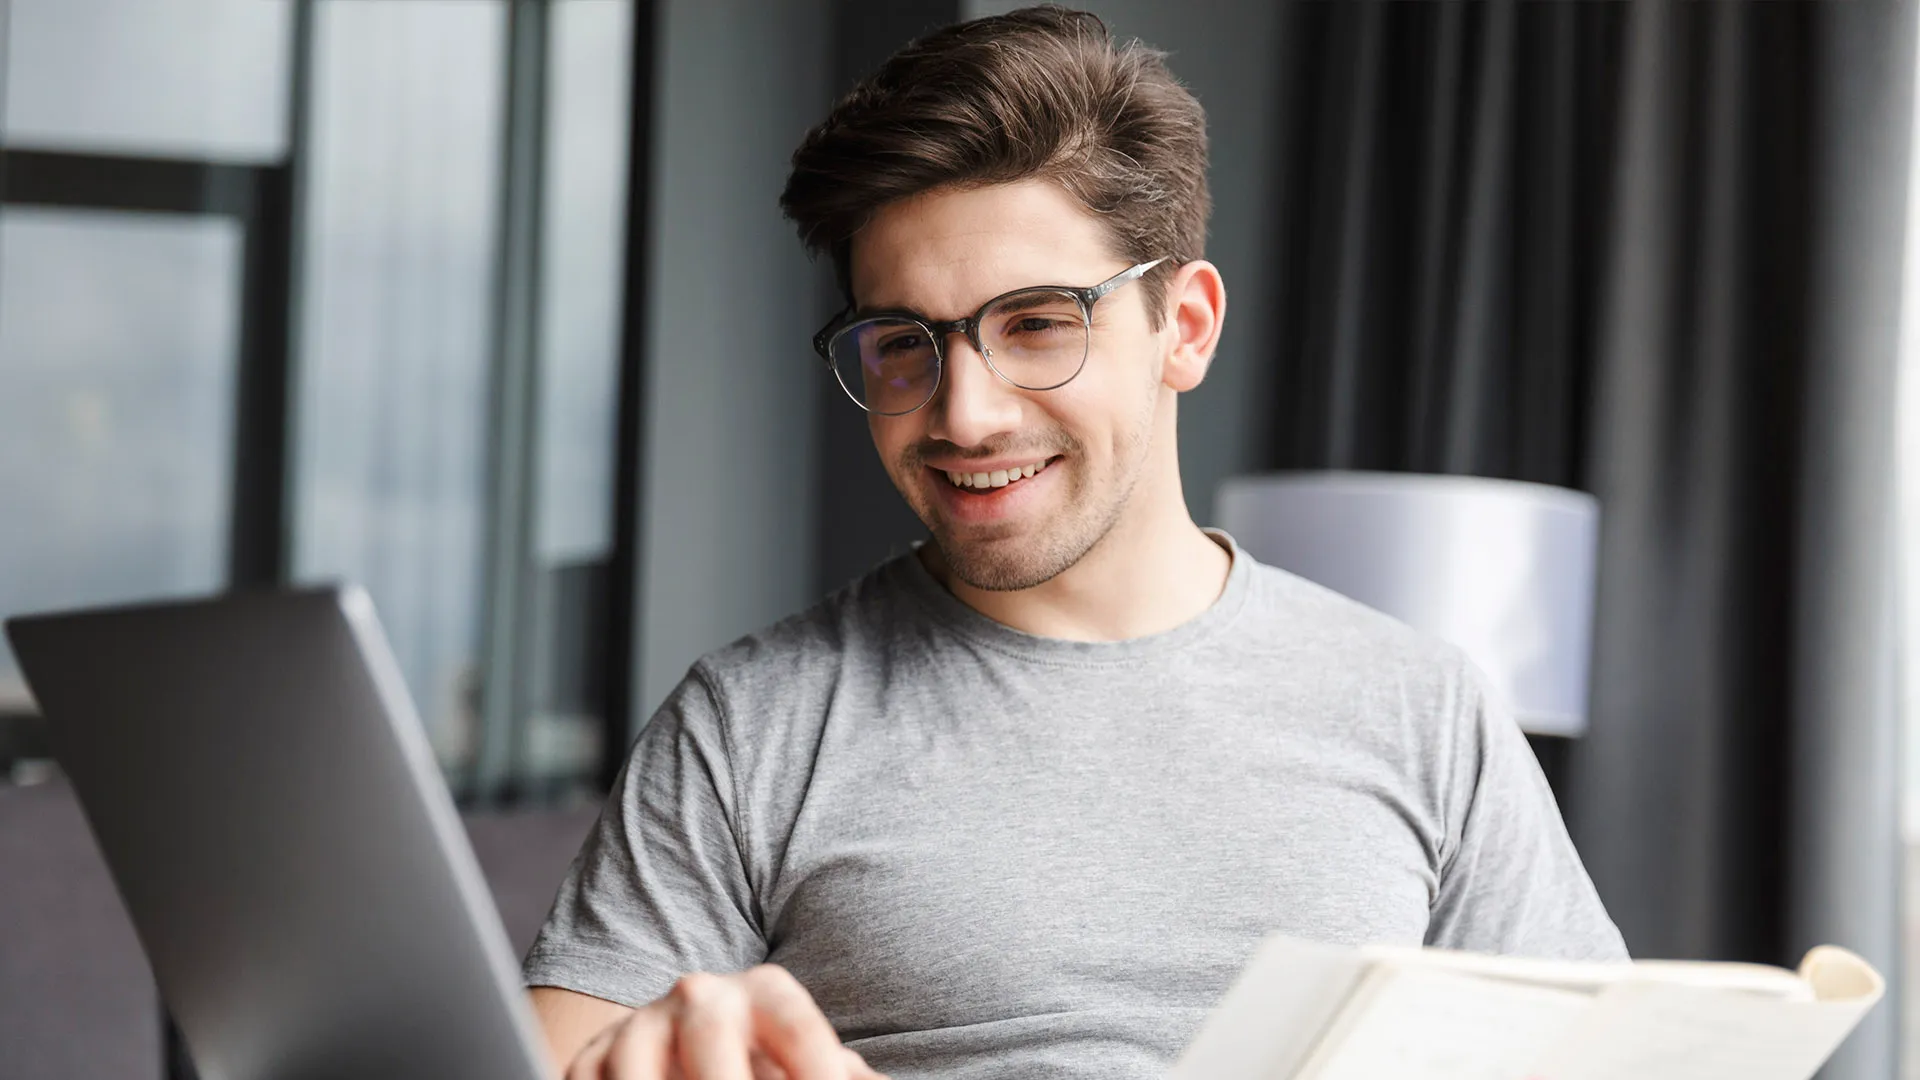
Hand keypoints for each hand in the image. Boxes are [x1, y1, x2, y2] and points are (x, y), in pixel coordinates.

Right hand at [563, 965, 886, 1078]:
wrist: (688, 1042)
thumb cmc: (769, 1062)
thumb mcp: (813, 1063)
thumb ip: (847, 1078)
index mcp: (765, 992)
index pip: (796, 1025)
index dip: (816, 1067)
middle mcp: (698, 997)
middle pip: (710, 1037)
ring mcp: (639, 1025)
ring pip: (637, 1069)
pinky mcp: (591, 1059)